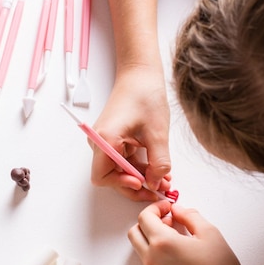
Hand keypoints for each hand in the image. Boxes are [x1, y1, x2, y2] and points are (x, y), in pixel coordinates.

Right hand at [90, 64, 171, 200]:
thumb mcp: (157, 133)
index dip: (121, 184)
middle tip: (157, 189)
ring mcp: (105, 142)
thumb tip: (156, 183)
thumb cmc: (145, 95)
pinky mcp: (113, 140)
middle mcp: (100, 142)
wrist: (140, 75)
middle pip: (110, 177)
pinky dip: (138, 167)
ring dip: (139, 177)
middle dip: (134, 185)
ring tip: (162, 180)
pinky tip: (156, 169)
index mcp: (105, 139)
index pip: (102, 176)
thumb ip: (158, 162)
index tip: (141, 183)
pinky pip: (123, 161)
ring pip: (119, 171)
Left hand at [128, 201, 251, 264]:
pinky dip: (158, 258)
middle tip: (168, 222)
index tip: (167, 208)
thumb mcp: (209, 233)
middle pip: (135, 233)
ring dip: (152, 240)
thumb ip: (189, 215)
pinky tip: (178, 260)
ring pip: (141, 251)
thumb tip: (177, 210)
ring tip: (177, 241)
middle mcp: (152, 260)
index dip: (155, 208)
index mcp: (163, 243)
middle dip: (148, 223)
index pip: (144, 217)